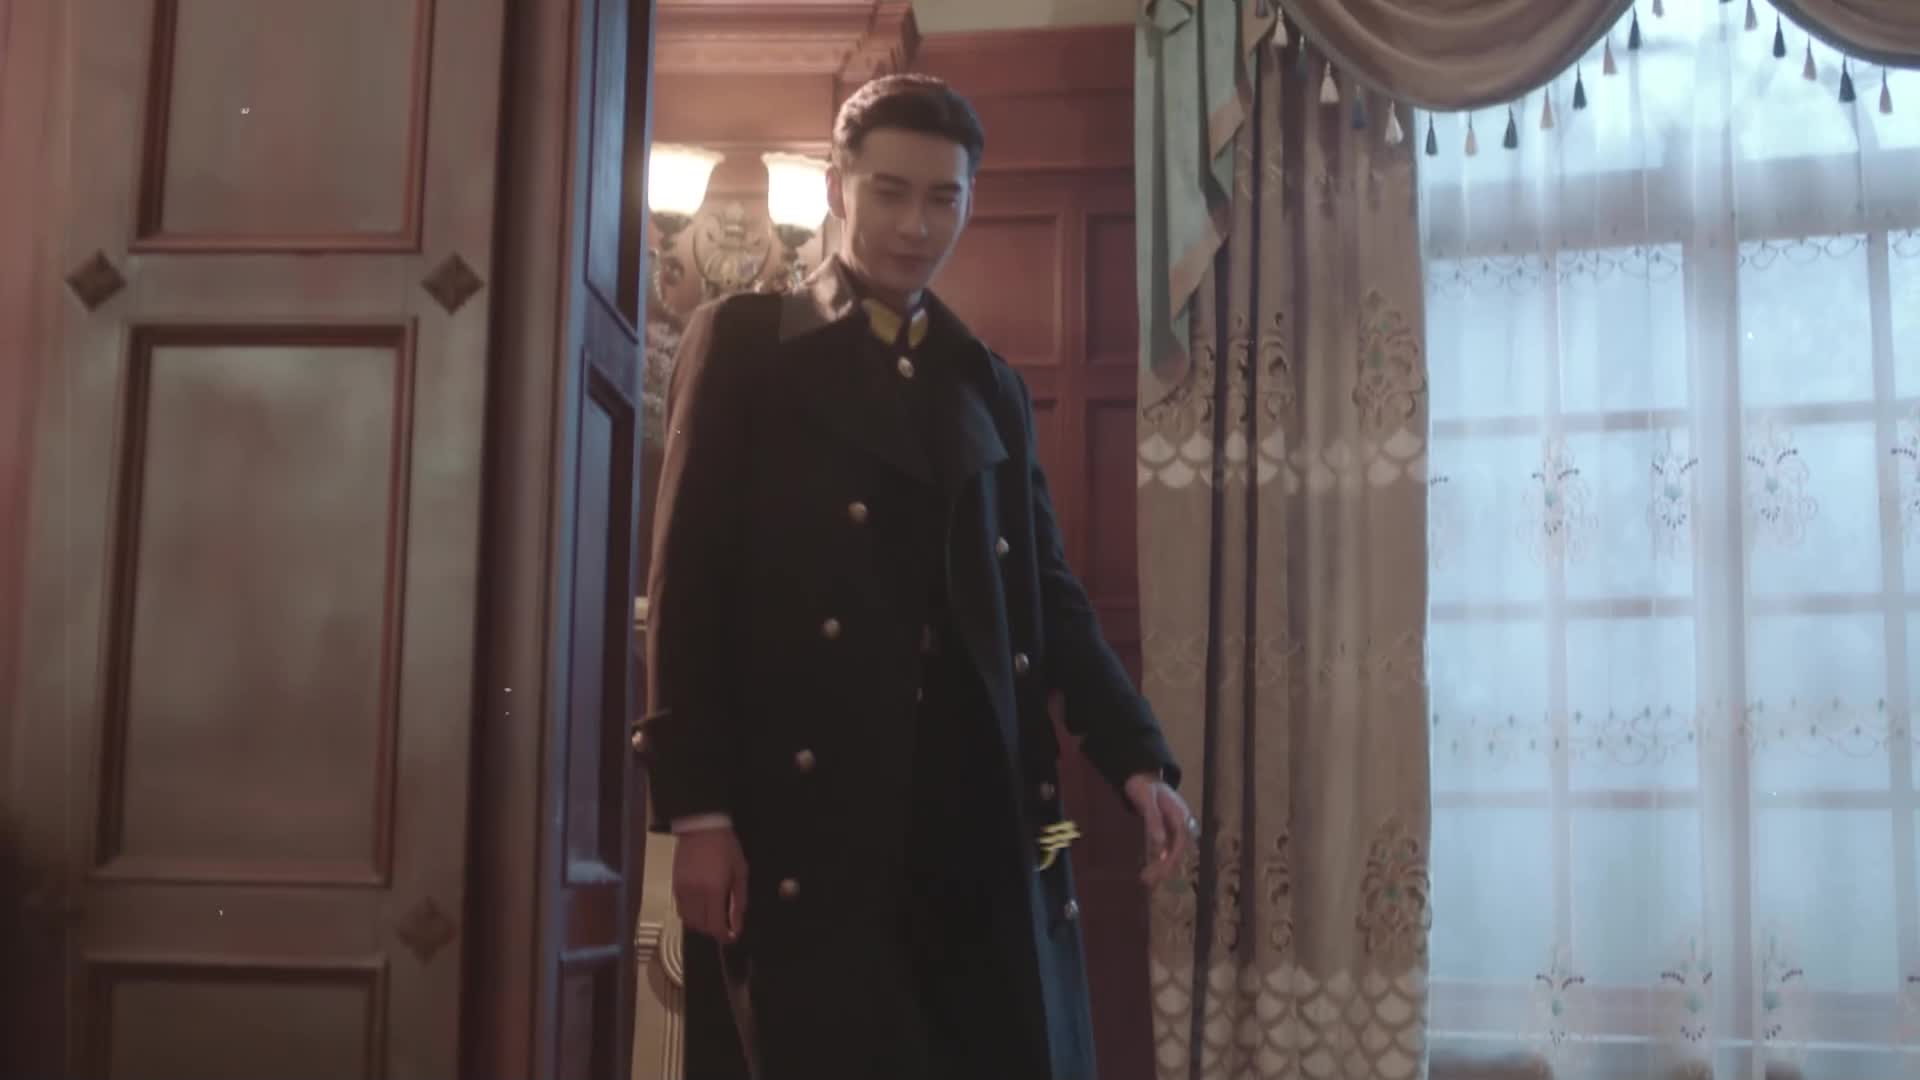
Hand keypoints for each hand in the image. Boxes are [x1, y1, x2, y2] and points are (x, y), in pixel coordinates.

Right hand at [673, 827, 748, 942]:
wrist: (702, 828)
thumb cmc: (726, 848)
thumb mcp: (740, 873)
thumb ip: (739, 902)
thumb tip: (737, 925)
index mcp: (713, 890)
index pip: (714, 925)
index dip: (723, 936)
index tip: (731, 937)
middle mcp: (694, 893)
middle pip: (700, 926)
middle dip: (713, 930)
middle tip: (724, 924)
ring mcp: (681, 890)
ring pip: (688, 920)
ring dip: (701, 924)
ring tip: (712, 915)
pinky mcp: (674, 886)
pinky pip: (680, 910)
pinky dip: (691, 914)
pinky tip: (701, 906)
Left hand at [1125, 772, 1193, 887]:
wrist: (1143, 777)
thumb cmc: (1145, 786)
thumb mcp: (1147, 800)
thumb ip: (1154, 821)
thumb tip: (1160, 843)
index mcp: (1181, 815)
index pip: (1180, 842)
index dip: (1171, 858)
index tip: (1159, 871)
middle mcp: (1183, 824)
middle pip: (1178, 851)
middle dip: (1164, 868)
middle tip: (1147, 880)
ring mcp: (1176, 828)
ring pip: (1172, 852)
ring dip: (1161, 868)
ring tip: (1145, 880)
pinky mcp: (1168, 832)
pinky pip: (1166, 849)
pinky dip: (1158, 861)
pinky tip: (1149, 871)